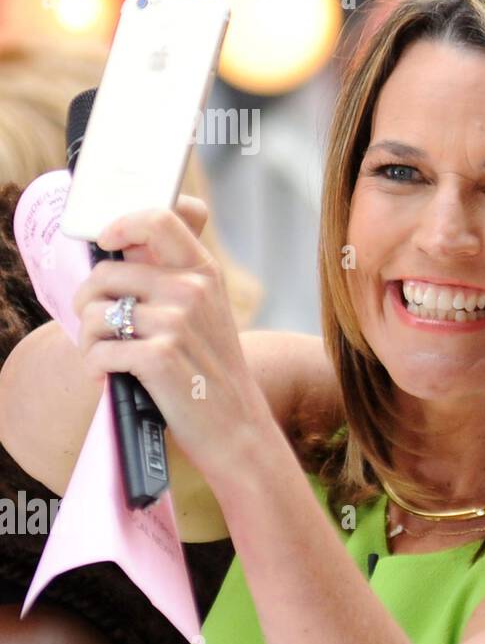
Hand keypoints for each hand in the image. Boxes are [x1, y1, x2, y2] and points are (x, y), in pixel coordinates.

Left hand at [70, 197, 275, 487]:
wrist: (236, 426)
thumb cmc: (211, 370)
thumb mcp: (205, 312)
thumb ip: (170, 277)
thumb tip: (120, 246)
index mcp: (204, 272)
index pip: (157, 218)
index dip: (120, 224)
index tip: (107, 242)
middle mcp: (193, 290)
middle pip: (105, 273)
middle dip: (88, 303)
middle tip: (100, 329)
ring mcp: (178, 323)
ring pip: (94, 315)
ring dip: (89, 342)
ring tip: (108, 358)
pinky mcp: (159, 357)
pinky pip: (97, 352)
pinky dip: (94, 370)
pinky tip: (111, 379)